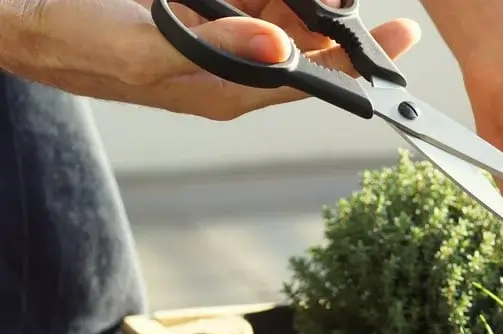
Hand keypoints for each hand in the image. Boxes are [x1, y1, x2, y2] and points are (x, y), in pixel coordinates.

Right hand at [0, 0, 419, 119]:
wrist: (24, 18)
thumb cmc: (74, 41)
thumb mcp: (144, 47)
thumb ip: (217, 51)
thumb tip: (285, 52)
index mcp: (225, 90)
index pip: (309, 82)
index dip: (358, 64)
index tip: (399, 38)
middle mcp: (231, 68)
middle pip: (307, 48)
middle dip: (344, 23)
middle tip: (370, 2)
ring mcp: (217, 37)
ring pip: (286, 16)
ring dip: (311, 0)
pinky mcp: (202, 12)